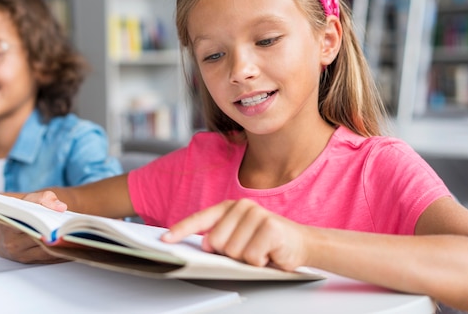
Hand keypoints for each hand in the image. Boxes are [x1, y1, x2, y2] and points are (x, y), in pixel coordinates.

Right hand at [0, 190, 68, 262]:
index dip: (46, 226)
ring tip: (75, 237)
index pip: (29, 227)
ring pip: (47, 253)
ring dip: (62, 247)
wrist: (0, 232)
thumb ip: (42, 198)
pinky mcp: (29, 262)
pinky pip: (49, 260)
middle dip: (57, 237)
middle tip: (73, 230)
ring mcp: (21, 256)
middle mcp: (13, 245)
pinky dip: (61, 253)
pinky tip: (72, 245)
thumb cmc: (15, 215)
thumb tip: (60, 207)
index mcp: (9, 228)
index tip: (61, 223)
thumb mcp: (26, 201)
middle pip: (41, 242)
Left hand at [161, 199, 308, 270]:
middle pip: (216, 242)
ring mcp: (257, 215)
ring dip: (247, 259)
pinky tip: (269, 254)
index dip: (181, 229)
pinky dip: (259, 262)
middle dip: (229, 254)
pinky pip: (251, 256)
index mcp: (230, 207)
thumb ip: (220, 237)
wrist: (302, 243)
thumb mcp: (240, 236)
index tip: (165, 239)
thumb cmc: (267, 241)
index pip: (201, 218)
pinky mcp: (271, 227)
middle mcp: (242, 206)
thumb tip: (204, 244)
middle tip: (247, 250)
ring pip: (233, 251)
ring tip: (259, 251)